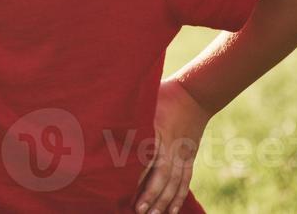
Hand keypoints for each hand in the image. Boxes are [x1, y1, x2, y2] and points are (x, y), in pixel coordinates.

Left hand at [133, 78, 211, 213]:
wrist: (194, 95)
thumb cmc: (163, 95)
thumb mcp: (145, 101)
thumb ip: (128, 115)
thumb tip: (102, 123)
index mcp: (158, 130)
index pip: (147, 156)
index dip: (138, 175)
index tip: (125, 189)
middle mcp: (171, 145)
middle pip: (162, 174)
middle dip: (151, 194)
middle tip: (138, 211)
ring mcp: (182, 153)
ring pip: (174, 181)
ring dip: (164, 200)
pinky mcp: (189, 157)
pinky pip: (185, 180)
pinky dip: (179, 196)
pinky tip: (172, 210)